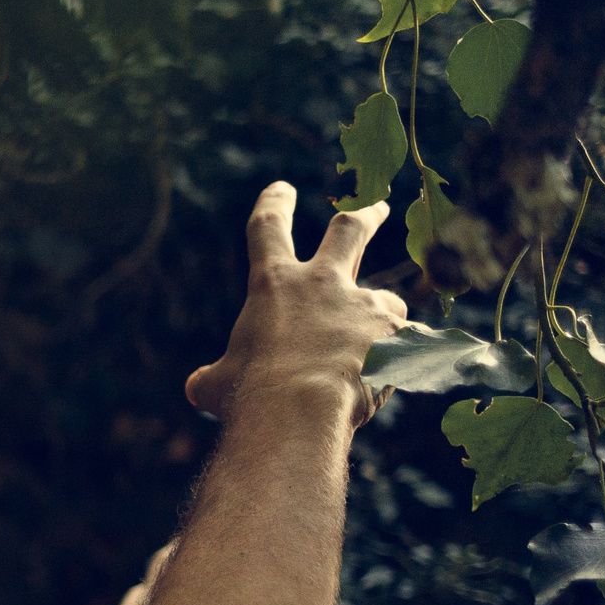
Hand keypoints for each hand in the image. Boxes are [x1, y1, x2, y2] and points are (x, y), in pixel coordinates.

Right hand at [183, 183, 408, 430]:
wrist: (299, 416)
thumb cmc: (249, 398)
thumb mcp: (215, 385)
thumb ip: (212, 377)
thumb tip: (197, 387)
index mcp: (273, 285)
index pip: (267, 228)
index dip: (273, 204)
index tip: (282, 188)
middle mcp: (323, 283)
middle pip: (349, 229)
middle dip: (365, 213)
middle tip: (377, 206)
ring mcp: (365, 305)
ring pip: (385, 299)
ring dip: (381, 317)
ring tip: (375, 352)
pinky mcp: (399, 334)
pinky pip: (408, 345)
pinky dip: (402, 360)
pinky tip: (390, 382)